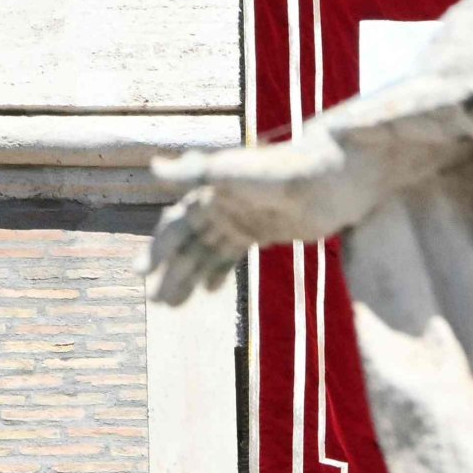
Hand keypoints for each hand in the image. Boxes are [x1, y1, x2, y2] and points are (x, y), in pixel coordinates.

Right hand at [146, 127, 363, 302]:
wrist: (332, 175)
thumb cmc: (282, 170)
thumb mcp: (232, 172)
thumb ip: (192, 172)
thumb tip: (152, 167)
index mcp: (209, 191)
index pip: (175, 224)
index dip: (157, 249)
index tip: (140, 274)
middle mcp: (222, 204)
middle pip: (189, 243)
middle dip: (171, 271)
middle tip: (156, 301)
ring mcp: (243, 217)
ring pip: (208, 252)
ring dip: (190, 276)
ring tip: (174, 305)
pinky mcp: (266, 229)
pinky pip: (232, 254)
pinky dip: (218, 272)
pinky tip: (208, 291)